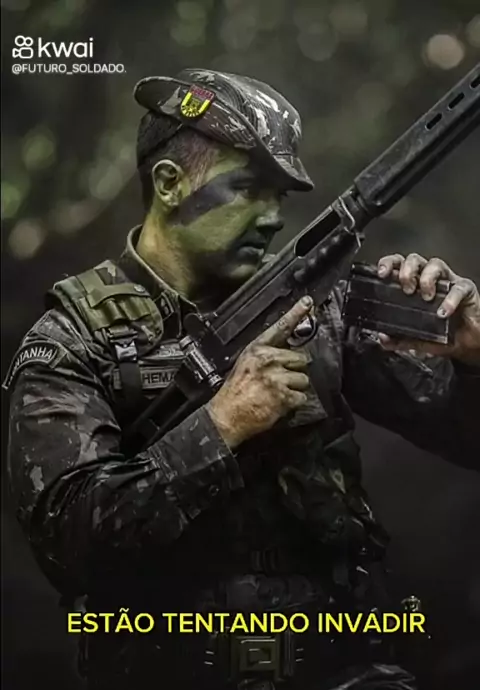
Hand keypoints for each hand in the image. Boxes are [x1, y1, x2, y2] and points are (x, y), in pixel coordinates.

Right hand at [206, 296, 312, 448]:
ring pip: (304, 379)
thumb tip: (288, 351)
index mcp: (257, 349)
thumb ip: (266, 354)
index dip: (296, 313)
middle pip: (301, 358)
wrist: (226, 415)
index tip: (308, 302)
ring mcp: (276, 377)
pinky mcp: (283, 396)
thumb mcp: (246, 363)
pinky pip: (301, 397)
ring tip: (278, 393)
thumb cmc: (235, 391)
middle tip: (279, 380)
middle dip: (295, 370)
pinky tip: (279, 404)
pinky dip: (294, 403)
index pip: (281, 327)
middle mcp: (268, 359)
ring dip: (295, 388)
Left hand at [377, 253, 479, 365]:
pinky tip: (443, 312)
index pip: (398, 265)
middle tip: (407, 290)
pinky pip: (458, 287)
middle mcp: (429, 279)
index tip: (382, 274)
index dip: (388, 264)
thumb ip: (399, 339)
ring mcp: (447, 282)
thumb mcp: (417, 339)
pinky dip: (450, 298)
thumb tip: (383, 339)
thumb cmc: (443, 333)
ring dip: (427, 278)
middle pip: (414, 259)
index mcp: (413, 285)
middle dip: (407, 270)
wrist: (467, 344)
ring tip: (426, 297)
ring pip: (435, 264)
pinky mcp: (465, 289)